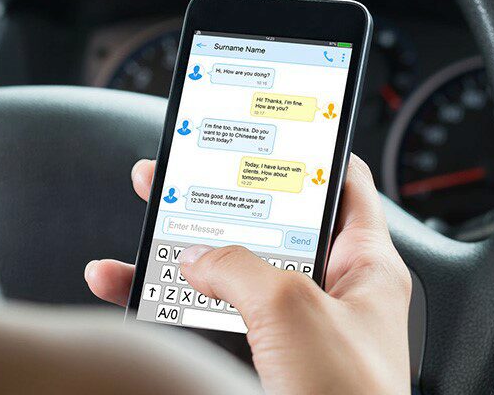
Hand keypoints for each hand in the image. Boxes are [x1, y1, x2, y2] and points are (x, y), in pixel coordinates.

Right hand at [86, 156, 411, 394]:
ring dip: (183, 250)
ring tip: (145, 218)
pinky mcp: (264, 367)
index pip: (344, 184)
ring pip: (233, 275)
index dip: (309, 150)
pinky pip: (210, 322)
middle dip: (222, 197)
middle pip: (273, 226)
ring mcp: (297, 332)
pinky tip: (127, 288)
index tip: (270, 125)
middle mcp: (333, 294)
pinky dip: (167, 305)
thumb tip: (201, 255)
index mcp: (365, 267)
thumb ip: (241, 266)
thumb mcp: (292, 309)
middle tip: (182, 169)